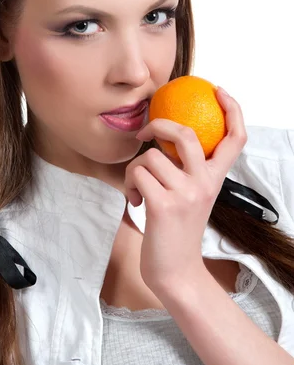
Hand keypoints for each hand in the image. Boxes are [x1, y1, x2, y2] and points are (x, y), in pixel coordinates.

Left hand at [124, 88, 246, 294]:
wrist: (176, 272)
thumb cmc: (178, 232)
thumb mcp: (193, 198)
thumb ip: (188, 171)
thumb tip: (164, 140)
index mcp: (215, 179)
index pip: (236, 138)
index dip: (233, 109)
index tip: (218, 91)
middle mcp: (205, 183)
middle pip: (188, 134)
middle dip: (159, 125)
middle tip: (144, 134)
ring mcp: (186, 193)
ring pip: (150, 156)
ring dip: (134, 169)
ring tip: (139, 189)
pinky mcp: (163, 204)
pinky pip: (136, 173)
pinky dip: (129, 184)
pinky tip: (136, 201)